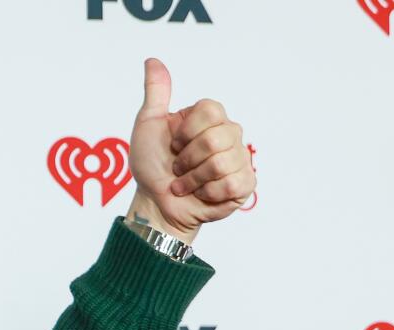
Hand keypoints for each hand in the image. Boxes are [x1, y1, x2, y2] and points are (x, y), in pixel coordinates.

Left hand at [126, 57, 253, 242]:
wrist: (154, 203)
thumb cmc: (151, 166)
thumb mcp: (148, 125)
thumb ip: (156, 93)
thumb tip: (152, 61)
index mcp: (210, 118)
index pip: (211, 110)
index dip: (186, 132)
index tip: (173, 144)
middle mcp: (229, 134)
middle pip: (216, 138)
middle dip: (187, 159)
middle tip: (178, 168)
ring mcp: (240, 159)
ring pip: (221, 163)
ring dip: (193, 179)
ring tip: (185, 183)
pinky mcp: (245, 184)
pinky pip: (231, 184)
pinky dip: (208, 194)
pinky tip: (201, 194)